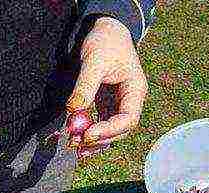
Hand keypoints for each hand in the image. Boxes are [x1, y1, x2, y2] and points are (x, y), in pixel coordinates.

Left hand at [66, 17, 147, 151]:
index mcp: (135, 90)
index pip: (127, 119)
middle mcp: (129, 101)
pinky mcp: (106, 104)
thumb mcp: (94, 61)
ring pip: (110, 131)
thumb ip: (85, 86)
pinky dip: (89, 133)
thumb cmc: (106, 41)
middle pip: (119, 130)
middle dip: (99, 139)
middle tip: (76, 143)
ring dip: (93, 141)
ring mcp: (118, 104)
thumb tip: (73, 110)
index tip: (87, 134)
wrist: (106, 29)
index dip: (108, 130)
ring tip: (74, 147)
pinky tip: (77, 141)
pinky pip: (100, 124)